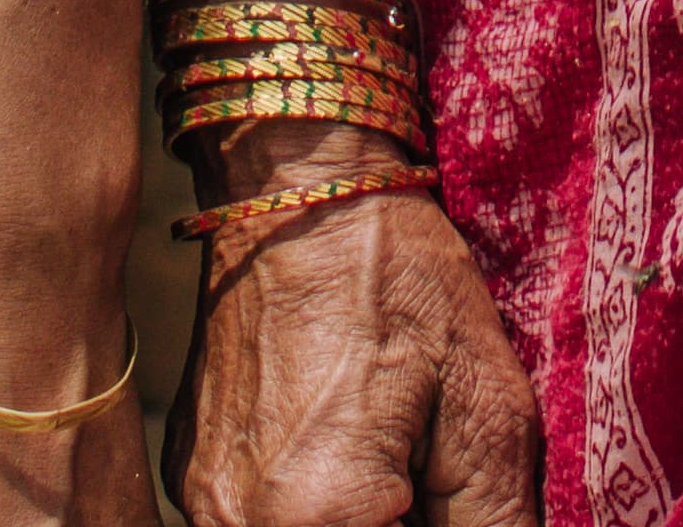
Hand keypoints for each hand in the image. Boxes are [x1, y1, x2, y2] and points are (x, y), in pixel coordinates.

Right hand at [175, 179, 533, 526]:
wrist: (299, 191)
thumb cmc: (400, 281)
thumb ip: (494, 523)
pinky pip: (260, 522)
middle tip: (426, 472)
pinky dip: (312, 509)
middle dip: (399, 525)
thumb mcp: (485, 406)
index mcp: (315, 518)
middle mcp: (237, 525)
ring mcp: (203, 502)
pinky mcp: (188, 475)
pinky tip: (349, 442)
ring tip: (395, 454)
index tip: (457, 495)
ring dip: (361, 520)